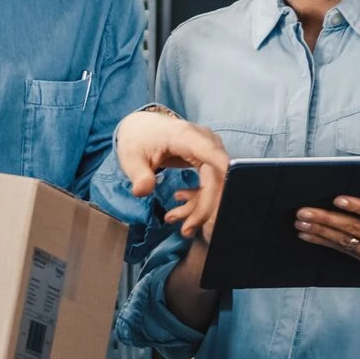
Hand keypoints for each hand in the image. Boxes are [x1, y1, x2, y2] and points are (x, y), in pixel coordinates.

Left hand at [115, 110, 229, 238]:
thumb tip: (141, 192)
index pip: (212, 154)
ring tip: (176, 221)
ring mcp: (209, 149)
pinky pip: (212, 183)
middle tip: (186, 230)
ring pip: (218, 184)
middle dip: (205, 207)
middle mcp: (204, 141)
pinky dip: (200, 200)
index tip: (228, 199)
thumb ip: (138, 175)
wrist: (141, 128)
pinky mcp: (209, 159)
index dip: (225, 175)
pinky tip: (180, 206)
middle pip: (217, 177)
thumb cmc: (137, 140)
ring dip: (201, 208)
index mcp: (185, 136)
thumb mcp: (131, 158)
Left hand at [293, 195, 359, 287]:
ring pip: (347, 243)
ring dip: (321, 232)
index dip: (358, 206)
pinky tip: (310, 236)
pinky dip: (325, 243)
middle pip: (356, 230)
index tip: (337, 199)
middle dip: (327, 219)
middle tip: (304, 211)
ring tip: (301, 222)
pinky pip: (346, 252)